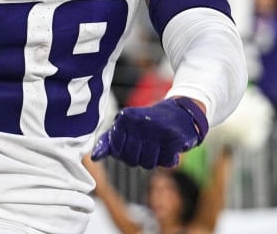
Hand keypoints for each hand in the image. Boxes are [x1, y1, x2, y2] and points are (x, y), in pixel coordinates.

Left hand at [91, 96, 208, 168]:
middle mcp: (139, 122)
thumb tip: (94, 157)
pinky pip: (166, 162)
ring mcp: (157, 129)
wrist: (182, 113)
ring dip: (154, 160)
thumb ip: (109, 141)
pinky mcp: (173, 137)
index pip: (117, 152)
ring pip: (148, 164)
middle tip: (147, 146)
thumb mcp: (127, 127)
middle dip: (140, 158)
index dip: (124, 154)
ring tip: (158, 146)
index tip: (133, 144)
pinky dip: (168, 159)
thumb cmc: (150, 123)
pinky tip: (169, 147)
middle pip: (132, 160)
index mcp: (125, 118)